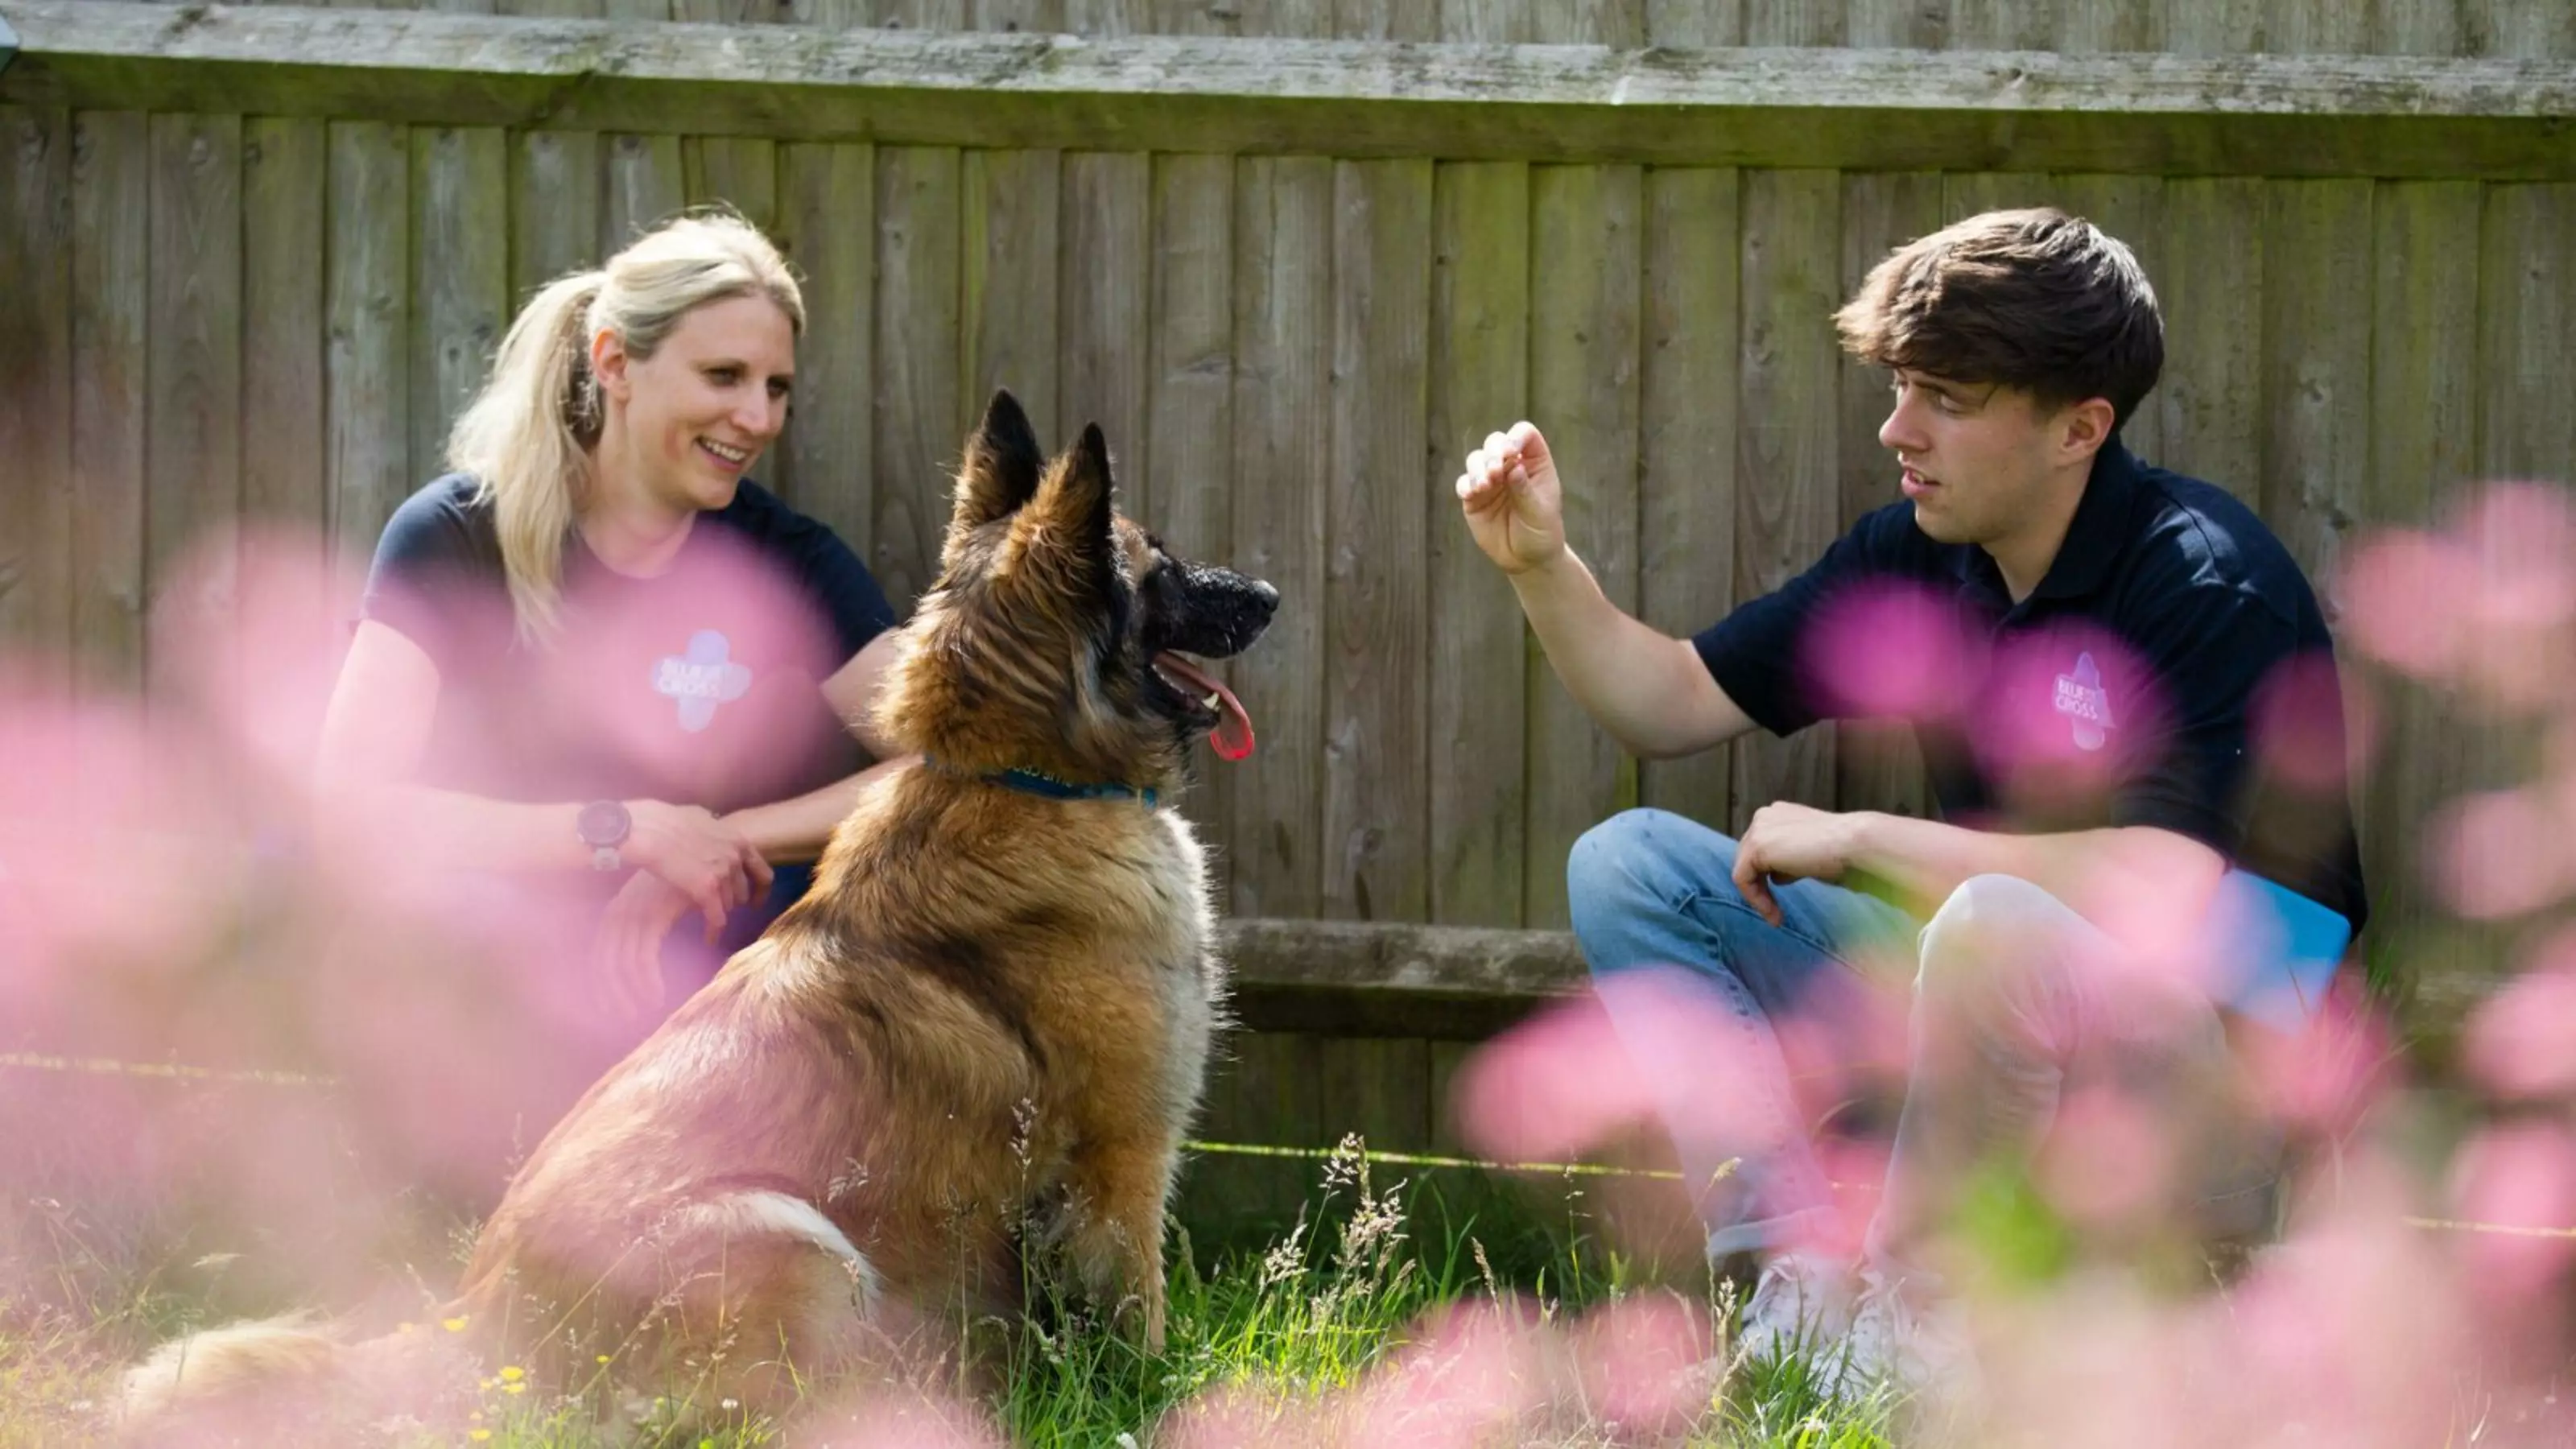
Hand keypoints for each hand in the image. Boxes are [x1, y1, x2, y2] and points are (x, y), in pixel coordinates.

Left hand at [590, 869, 692, 1023]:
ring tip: (645, 1010)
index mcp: (615, 913)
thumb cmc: (683, 884)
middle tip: (625, 1017)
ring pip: (621, 967)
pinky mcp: (651, 919)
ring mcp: (633, 916)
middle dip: (611, 994)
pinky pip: (642, 960)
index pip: (597, 955)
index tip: (609, 1008)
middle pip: (603, 964)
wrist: (703, 859)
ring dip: (631, 994)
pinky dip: (647, 983)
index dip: (601, 984)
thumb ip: (647, 931)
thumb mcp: (656, 908)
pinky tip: (658, 996)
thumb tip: (642, 962)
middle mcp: (618, 914)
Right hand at [620, 801, 773, 937]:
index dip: (760, 890)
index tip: (755, 901)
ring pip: (728, 906)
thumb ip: (714, 829)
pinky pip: (716, 918)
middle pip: (742, 892)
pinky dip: (713, 930)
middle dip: (730, 900)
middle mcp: (735, 857)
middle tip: (717, 906)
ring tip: (704, 915)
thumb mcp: (700, 818)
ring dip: (716, 911)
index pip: (763, 872)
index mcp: (737, 840)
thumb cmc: (665, 820)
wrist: (648, 829)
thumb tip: (715, 828)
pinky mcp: (707, 890)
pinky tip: (709, 938)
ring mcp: (723, 874)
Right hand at [1456, 422, 1568, 574]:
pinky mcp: (1474, 498)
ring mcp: (1491, 480)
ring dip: (1477, 469)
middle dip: (1492, 453)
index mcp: (1534, 463)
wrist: (1526, 559)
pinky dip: (1465, 485)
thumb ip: (1525, 490)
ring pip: (1476, 459)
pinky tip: (1471, 494)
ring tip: (1484, 486)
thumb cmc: (1541, 531)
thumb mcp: (1539, 512)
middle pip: (1495, 442)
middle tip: (1495, 472)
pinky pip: (1464, 483)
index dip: (1515, 437)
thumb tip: (1515, 467)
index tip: (1511, 453)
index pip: (1524, 435)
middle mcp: (1510, 466)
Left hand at [1732, 803, 1865, 927]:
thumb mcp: (1810, 855)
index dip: (1767, 877)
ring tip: (1776, 917)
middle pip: (1749, 859)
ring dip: (1758, 897)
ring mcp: (1758, 828)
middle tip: (1776, 914)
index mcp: (1779, 813)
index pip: (1762, 848)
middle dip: (1760, 888)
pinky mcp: (1756, 846)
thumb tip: (1775, 876)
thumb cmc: (1844, 852)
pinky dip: (1755, 899)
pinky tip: (1774, 914)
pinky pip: (1742, 879)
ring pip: (1744, 869)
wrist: (1855, 843)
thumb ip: (1790, 861)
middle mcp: (1765, 815)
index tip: (1781, 900)